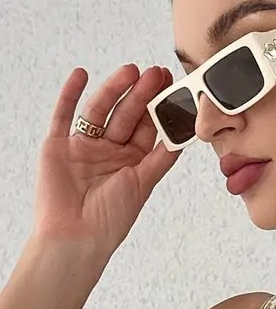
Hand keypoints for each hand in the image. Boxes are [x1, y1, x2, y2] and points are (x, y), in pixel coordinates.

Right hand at [32, 63, 182, 255]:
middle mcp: (109, 151)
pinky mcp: (58, 145)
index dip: (159, 106)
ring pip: (100, 111)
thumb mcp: (144, 184)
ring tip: (129, 72)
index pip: (148, 127)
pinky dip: (70, 94)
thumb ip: (162, 158)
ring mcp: (83, 146)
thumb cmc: (111, 218)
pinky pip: (63, 115)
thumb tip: (184, 135)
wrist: (75, 236)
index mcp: (132, 161)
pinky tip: (82, 75)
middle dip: (141, 94)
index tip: (171, 86)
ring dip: (113, 90)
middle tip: (154, 73)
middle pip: (127, 115)